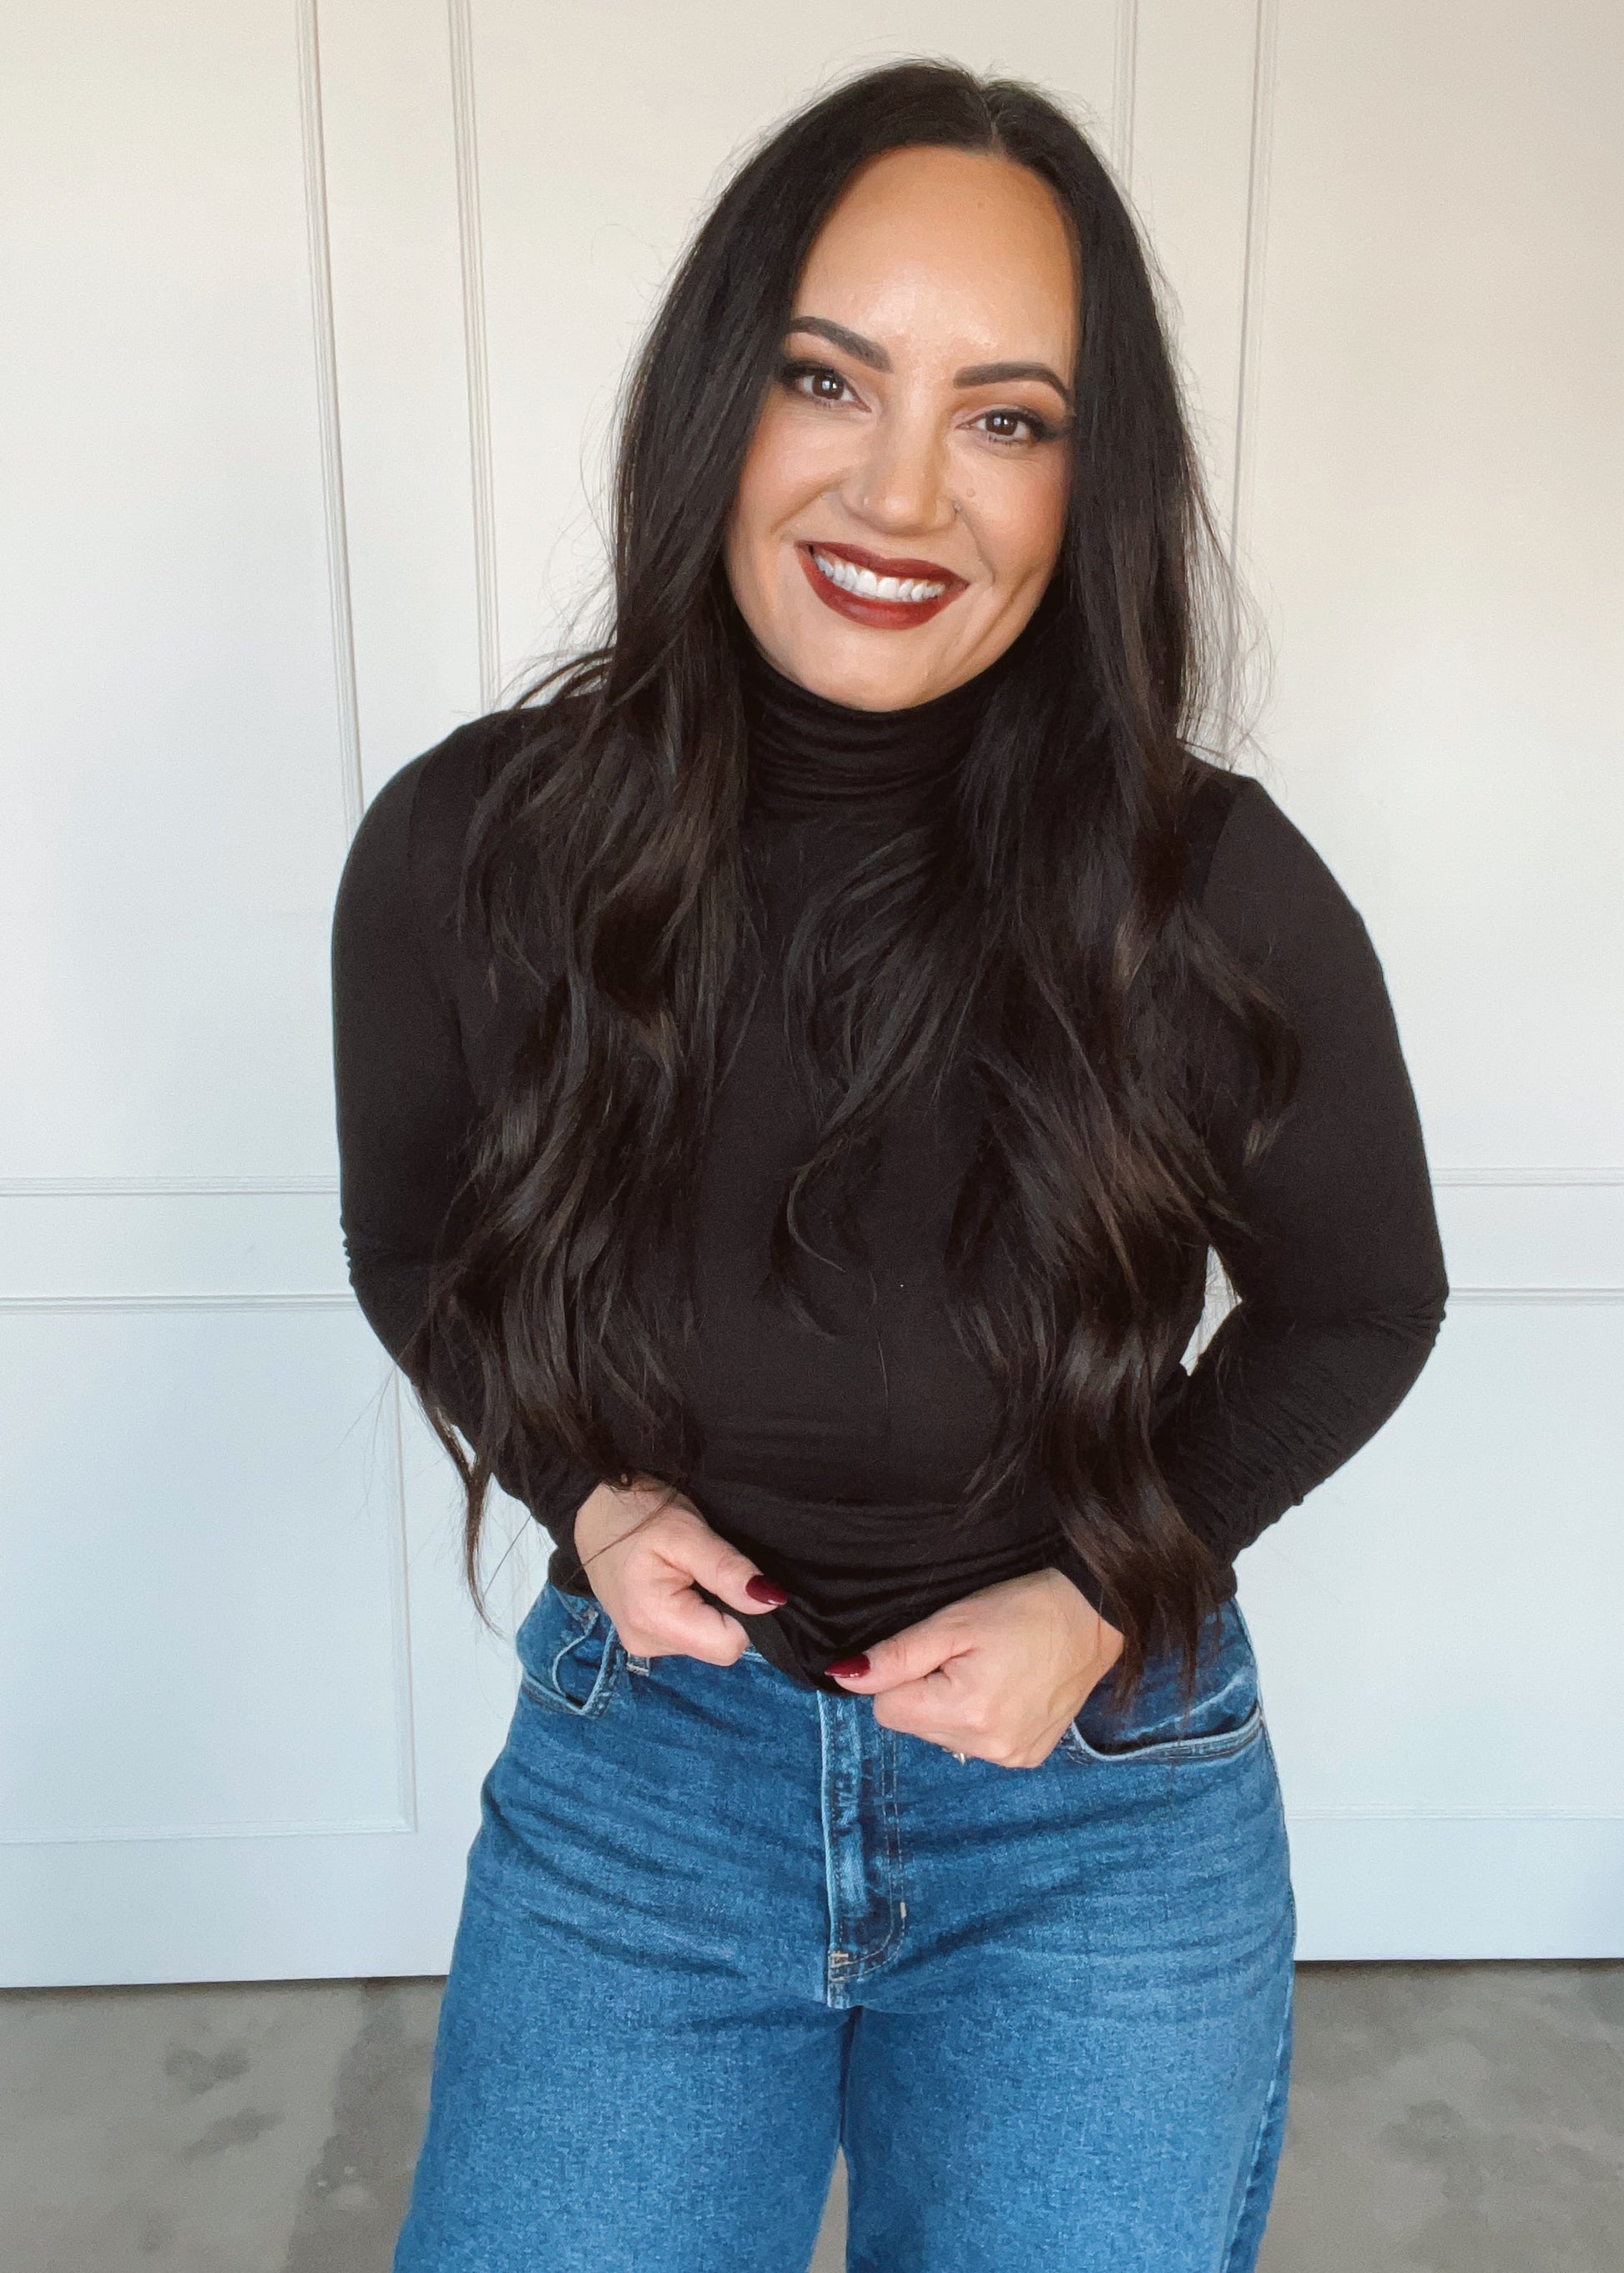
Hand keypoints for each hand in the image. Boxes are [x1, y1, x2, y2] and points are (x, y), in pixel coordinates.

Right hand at [572, 1478, 787, 1666]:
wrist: (592, 1507)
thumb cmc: (638, 1514)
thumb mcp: (688, 1533)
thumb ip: (728, 1570)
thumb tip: (771, 1601)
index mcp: (655, 1621)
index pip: (730, 1645)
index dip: (743, 1612)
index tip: (728, 1576)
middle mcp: (647, 1645)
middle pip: (718, 1645)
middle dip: (725, 1610)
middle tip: (703, 1568)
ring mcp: (642, 1645)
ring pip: (705, 1640)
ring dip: (708, 1609)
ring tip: (687, 1571)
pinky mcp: (643, 1637)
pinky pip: (688, 1634)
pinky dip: (693, 1610)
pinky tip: (678, 1582)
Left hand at [826, 1569, 1122, 1768]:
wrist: (1094, 1618)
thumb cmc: (1023, 1609)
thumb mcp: (954, 1621)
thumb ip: (897, 1655)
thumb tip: (844, 1677)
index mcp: (965, 1712)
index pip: (887, 1710)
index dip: (900, 1676)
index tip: (935, 1652)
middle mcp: (987, 1747)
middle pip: (914, 1725)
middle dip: (926, 1691)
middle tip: (966, 1656)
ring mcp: (1011, 1757)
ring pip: (942, 1736)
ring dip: (952, 1706)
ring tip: (989, 1670)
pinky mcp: (1027, 1758)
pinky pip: (976, 1744)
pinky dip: (979, 1719)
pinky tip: (1004, 1690)